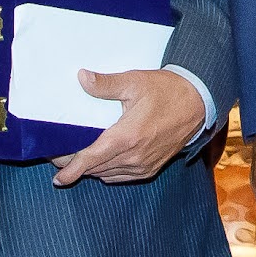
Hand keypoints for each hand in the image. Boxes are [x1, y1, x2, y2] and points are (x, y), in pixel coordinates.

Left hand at [51, 67, 210, 189]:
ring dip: (91, 170)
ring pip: (107, 175)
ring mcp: (143, 165)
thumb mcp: (134, 82)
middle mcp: (134, 157)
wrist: (198, 102)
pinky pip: (121, 177)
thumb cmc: (166, 90)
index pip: (91, 159)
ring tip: (75, 160)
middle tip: (57, 157)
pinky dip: (107, 172)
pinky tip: (100, 163)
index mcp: (127, 137)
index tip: (57, 178)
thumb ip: (105, 83)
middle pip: (96, 169)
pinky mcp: (150, 168)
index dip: (71, 169)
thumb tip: (81, 77)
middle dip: (75, 167)